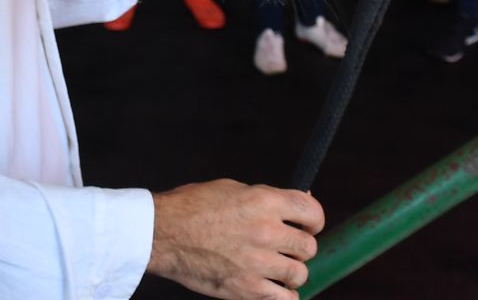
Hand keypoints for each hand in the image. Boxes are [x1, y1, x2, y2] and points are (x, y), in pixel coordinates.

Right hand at [149, 180, 322, 299]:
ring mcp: (257, 262)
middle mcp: (265, 231)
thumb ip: (266, 199)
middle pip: (308, 246)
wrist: (163, 233)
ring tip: (279, 270)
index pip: (311, 212)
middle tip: (288, 249)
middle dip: (301, 248)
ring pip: (299, 274)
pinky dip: (283, 296)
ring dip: (292, 273)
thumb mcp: (232, 189)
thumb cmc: (192, 207)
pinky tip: (274, 289)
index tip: (310, 226)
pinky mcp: (246, 288)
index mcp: (263, 202)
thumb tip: (295, 207)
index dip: (315, 221)